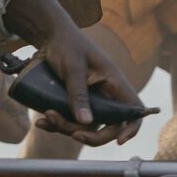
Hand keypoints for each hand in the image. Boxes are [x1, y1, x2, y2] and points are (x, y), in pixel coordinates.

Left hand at [29, 26, 145, 145]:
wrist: (49, 36)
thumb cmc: (67, 44)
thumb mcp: (73, 67)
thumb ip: (79, 93)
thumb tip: (86, 122)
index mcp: (115, 83)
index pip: (134, 110)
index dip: (131, 128)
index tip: (119, 141)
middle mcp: (106, 95)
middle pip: (108, 127)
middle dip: (90, 135)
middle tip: (72, 134)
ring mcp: (91, 101)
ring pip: (86, 127)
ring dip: (67, 128)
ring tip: (47, 117)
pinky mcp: (76, 103)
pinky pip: (71, 121)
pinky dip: (57, 124)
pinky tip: (42, 121)